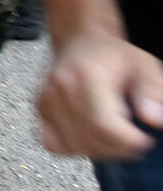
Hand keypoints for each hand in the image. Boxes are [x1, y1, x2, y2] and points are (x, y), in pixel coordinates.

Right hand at [39, 32, 162, 160]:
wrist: (79, 40)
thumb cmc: (112, 54)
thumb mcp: (143, 65)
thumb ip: (152, 91)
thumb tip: (154, 120)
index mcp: (86, 74)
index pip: (103, 124)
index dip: (128, 141)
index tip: (145, 140)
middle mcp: (59, 88)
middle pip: (89, 138)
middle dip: (118, 147)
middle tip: (133, 137)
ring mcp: (45, 100)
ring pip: (73, 145)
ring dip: (99, 150)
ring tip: (113, 136)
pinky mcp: (39, 110)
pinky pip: (53, 143)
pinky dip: (73, 148)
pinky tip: (89, 136)